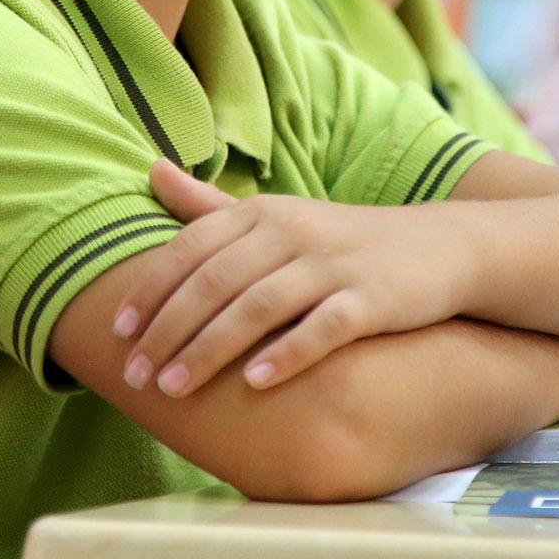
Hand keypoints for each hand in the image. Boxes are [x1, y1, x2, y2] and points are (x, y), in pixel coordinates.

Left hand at [113, 161, 474, 397]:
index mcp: (263, 212)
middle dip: (169, 330)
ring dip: (211, 348)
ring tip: (175, 388)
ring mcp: (333, 264)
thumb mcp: (277, 216)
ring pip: (259, 305)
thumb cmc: (342, 240)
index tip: (118, 332)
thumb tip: (149, 170)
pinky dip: (287, 353)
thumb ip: (210, 206)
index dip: (150, 290)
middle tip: (136, 375)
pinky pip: (324, 327)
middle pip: (215, 281)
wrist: (440, 249)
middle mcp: (293, 231)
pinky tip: (255, 384)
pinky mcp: (372, 298)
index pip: (190, 249)